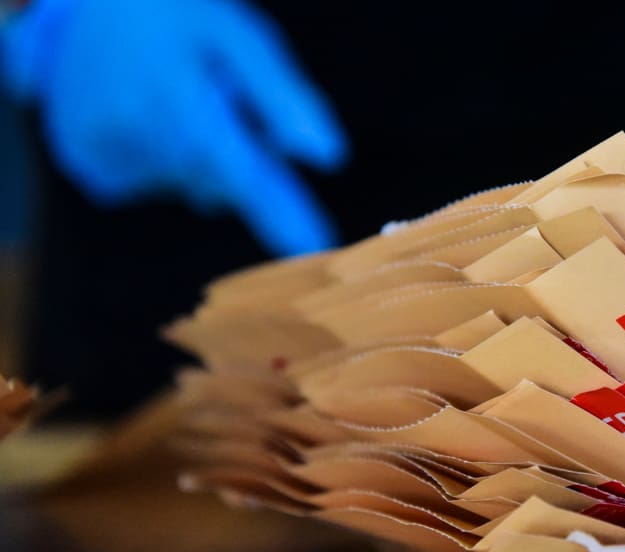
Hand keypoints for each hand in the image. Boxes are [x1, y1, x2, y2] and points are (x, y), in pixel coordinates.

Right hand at [2, 0, 347, 255]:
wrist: (85, 8)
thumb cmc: (176, 15)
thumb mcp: (238, 36)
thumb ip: (282, 96)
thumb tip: (330, 157)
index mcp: (180, 100)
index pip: (244, 175)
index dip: (282, 214)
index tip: (316, 246)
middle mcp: (138, 134)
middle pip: (222, 184)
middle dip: (237, 154)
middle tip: (220, 101)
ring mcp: (107, 153)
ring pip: (190, 184)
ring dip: (199, 153)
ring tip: (175, 95)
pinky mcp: (89, 166)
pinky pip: (152, 184)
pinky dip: (164, 159)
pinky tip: (147, 115)